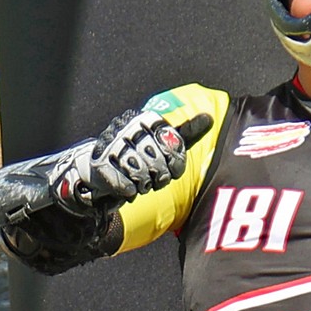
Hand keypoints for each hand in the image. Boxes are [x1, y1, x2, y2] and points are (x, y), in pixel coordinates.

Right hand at [56, 110, 196, 211]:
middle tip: (155, 179)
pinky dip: (130, 192)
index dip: (174, 161)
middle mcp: (127, 127)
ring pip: (141, 173)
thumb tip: (209, 118)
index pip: (172, 142)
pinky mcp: (101, 165)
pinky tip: (128, 188)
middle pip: (157, 160)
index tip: (172, 169)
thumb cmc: (138, 157)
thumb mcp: (163, 144)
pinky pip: (126, 186)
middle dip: (160, 176)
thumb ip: (184, 134)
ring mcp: (112, 145)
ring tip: (141, 182)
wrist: (102, 170)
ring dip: (144, 184)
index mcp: (145, 119)